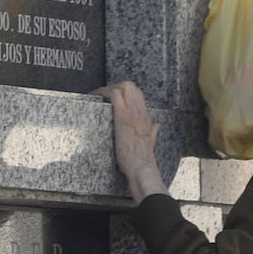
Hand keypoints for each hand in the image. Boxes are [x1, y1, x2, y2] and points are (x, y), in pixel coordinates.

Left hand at [94, 81, 166, 202]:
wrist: (142, 167)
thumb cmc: (143, 160)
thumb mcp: (151, 143)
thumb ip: (153, 132)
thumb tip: (157, 125)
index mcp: (146, 118)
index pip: (138, 94)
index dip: (125, 91)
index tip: (114, 95)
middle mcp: (140, 112)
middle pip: (130, 86)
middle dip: (115, 86)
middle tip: (104, 95)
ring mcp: (132, 113)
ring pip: (124, 86)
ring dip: (109, 87)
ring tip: (99, 95)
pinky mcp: (122, 117)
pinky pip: (114, 94)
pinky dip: (103, 92)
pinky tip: (95, 96)